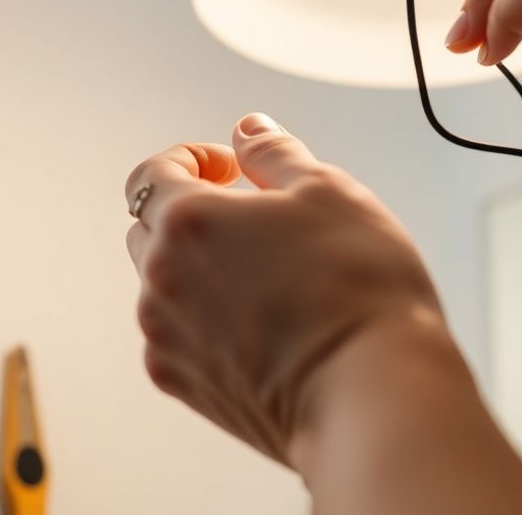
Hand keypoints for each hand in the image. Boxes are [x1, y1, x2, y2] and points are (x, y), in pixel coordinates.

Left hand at [123, 113, 444, 466]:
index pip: (153, 172)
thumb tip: (248, 131)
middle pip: (150, 227)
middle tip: (252, 222)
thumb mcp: (330, 192)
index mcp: (190, 220)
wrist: (371, 391)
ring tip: (268, 279)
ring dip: (199, 271)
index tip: (229, 170)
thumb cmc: (359, 290)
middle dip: (191, 214)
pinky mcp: (183, 384)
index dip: (192, 160)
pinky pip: (177, 337)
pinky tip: (263, 324)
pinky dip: (205, 322)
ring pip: (164, 286)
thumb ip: (275, 153)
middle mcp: (162, 278)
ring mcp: (166, 337)